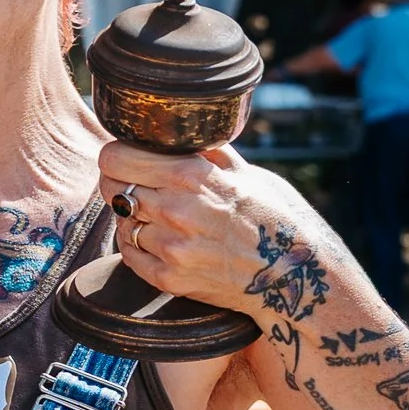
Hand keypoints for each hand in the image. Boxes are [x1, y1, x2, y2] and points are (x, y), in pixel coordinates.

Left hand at [97, 138, 325, 314]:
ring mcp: (171, 248)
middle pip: (112, 188)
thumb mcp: (247, 172)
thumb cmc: (276, 217)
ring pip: (122, 221)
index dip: (116, 156)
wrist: (295, 276)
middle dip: (119, 184)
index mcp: (191, 175)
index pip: (117, 158)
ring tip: (157, 215)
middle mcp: (176, 210)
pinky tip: (157, 239)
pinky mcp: (170, 279)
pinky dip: (136, 244)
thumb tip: (182, 130)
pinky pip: (130, 254)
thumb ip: (208, 152)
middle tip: (135, 186)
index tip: (123, 159)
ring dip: (132, 216)